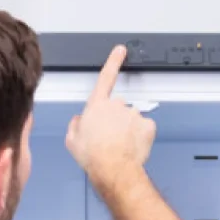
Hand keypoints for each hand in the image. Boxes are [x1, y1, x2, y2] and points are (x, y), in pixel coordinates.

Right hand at [65, 45, 155, 195]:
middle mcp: (117, 105)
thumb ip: (75, 125)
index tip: (121, 50)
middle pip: (118, 108)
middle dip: (116, 120)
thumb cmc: (92, 156)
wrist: (113, 169)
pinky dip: (141, 137)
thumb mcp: (72, 140)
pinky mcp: (147, 125)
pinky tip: (133, 147)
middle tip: (110, 139)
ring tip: (121, 147)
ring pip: (132, 119)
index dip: (113, 62)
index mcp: (97, 105)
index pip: (106, 77)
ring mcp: (134, 114)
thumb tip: (79, 121)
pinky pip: (145, 129)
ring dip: (128, 130)